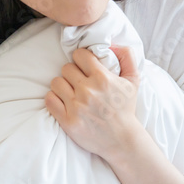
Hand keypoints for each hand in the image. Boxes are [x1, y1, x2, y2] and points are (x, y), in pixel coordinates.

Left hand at [45, 44, 140, 160]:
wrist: (122, 140)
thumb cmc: (126, 109)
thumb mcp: (134, 81)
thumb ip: (127, 56)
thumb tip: (111, 43)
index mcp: (103, 78)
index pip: (79, 55)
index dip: (81, 59)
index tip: (84, 67)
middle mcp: (88, 91)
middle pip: (66, 68)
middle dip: (72, 73)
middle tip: (79, 82)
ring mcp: (76, 106)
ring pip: (56, 82)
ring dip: (62, 86)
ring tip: (71, 92)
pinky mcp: (68, 121)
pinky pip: (50, 100)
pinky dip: (54, 99)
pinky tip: (63, 102)